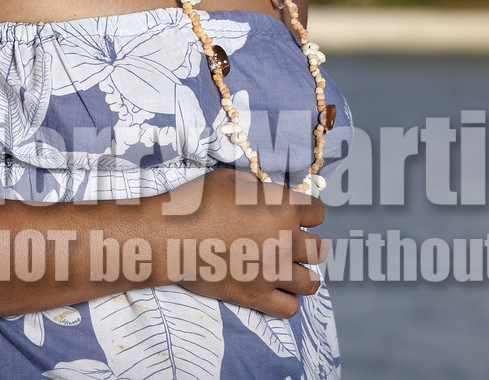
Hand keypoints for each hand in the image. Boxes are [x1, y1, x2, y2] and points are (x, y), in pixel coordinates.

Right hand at [160, 167, 327, 317]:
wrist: (168, 236)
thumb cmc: (196, 202)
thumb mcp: (231, 180)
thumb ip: (259, 188)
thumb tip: (270, 196)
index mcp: (283, 207)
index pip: (318, 213)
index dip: (307, 214)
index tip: (296, 218)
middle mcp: (285, 240)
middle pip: (319, 249)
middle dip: (307, 245)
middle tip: (289, 245)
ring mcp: (273, 272)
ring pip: (312, 282)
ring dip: (303, 275)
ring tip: (289, 271)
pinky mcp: (256, 297)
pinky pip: (290, 308)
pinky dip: (287, 301)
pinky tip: (275, 291)